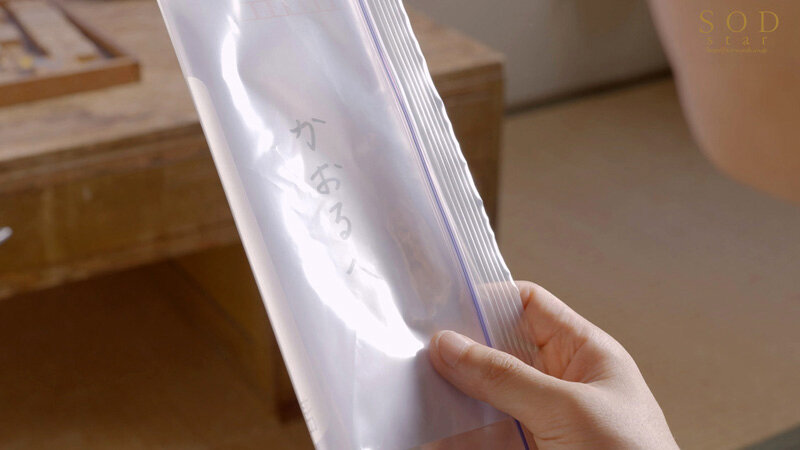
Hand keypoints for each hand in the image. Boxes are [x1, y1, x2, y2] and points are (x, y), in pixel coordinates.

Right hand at [429, 281, 677, 448]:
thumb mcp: (568, 410)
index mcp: (584, 353)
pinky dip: (456, 432)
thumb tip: (451, 345)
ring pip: (485, 395)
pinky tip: (431, 429)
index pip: (528, 306)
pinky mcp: (525, 449)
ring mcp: (541, 420)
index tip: (443, 304)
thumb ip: (507, 377)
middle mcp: (560, 382)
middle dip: (460, 351)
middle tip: (416, 349)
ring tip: (414, 387)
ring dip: (452, 393)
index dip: (487, 299)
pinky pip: (483, 434)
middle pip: (499, 351)